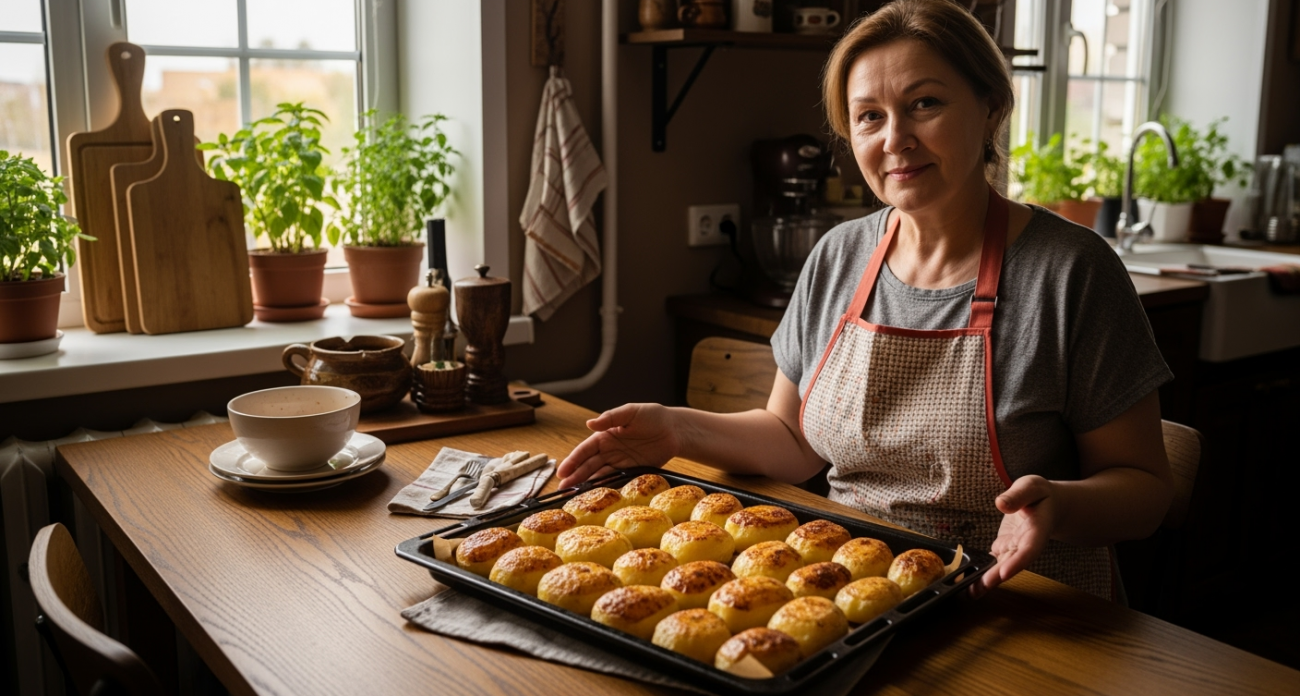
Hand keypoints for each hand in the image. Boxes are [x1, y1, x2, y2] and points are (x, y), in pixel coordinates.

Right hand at [557, 404, 681, 487]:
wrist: (676, 430)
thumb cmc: (653, 416)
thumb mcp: (631, 412)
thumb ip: (611, 418)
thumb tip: (590, 423)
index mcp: (605, 436)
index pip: (585, 450)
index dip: (572, 461)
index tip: (562, 472)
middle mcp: (610, 450)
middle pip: (588, 465)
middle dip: (575, 477)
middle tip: (562, 490)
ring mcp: (620, 462)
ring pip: (599, 475)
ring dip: (587, 485)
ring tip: (573, 496)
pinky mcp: (632, 472)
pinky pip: (616, 481)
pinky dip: (605, 488)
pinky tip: (596, 496)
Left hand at [971, 475, 1059, 598]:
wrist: (1049, 506)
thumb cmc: (1041, 495)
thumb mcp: (1032, 487)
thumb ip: (1018, 495)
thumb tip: (1001, 503)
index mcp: (1037, 530)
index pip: (1029, 549)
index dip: (1017, 562)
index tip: (1004, 573)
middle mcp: (1026, 544)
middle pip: (1012, 563)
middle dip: (997, 576)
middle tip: (981, 587)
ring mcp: (1015, 548)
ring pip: (1001, 566)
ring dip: (987, 580)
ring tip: (970, 593)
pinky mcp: (1004, 548)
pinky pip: (993, 561)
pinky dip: (982, 571)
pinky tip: (968, 582)